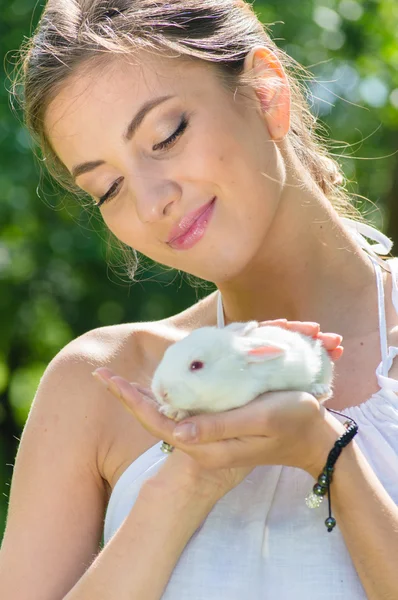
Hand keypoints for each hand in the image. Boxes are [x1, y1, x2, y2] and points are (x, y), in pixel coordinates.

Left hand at [93, 320, 343, 496]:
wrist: (315, 437)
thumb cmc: (293, 421)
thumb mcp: (260, 420)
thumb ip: (220, 427)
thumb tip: (176, 433)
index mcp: (208, 447)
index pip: (158, 423)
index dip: (131, 401)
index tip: (107, 379)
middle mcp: (203, 446)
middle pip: (156, 419)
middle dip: (129, 397)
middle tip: (103, 375)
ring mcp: (210, 438)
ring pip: (167, 416)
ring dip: (144, 397)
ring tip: (119, 380)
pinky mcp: (218, 428)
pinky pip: (184, 412)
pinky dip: (167, 396)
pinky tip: (159, 384)